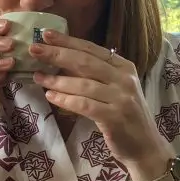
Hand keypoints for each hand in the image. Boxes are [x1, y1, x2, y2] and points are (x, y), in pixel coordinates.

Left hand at [31, 31, 172, 180]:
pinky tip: (50, 96)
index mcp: (124, 66)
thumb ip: (95, 75)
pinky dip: (66, 100)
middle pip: (85, 62)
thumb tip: (61, 60)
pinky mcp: (115, 117)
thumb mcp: (114, 89)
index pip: (91, 49)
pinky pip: (84, 105)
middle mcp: (125, 78)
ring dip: (57, 80)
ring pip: (83, 84)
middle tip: (34, 50)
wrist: (145, 146)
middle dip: (57, 54)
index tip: (45, 34)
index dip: (68, 41)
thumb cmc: (125, 116)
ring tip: (38, 77)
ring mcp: (121, 98)